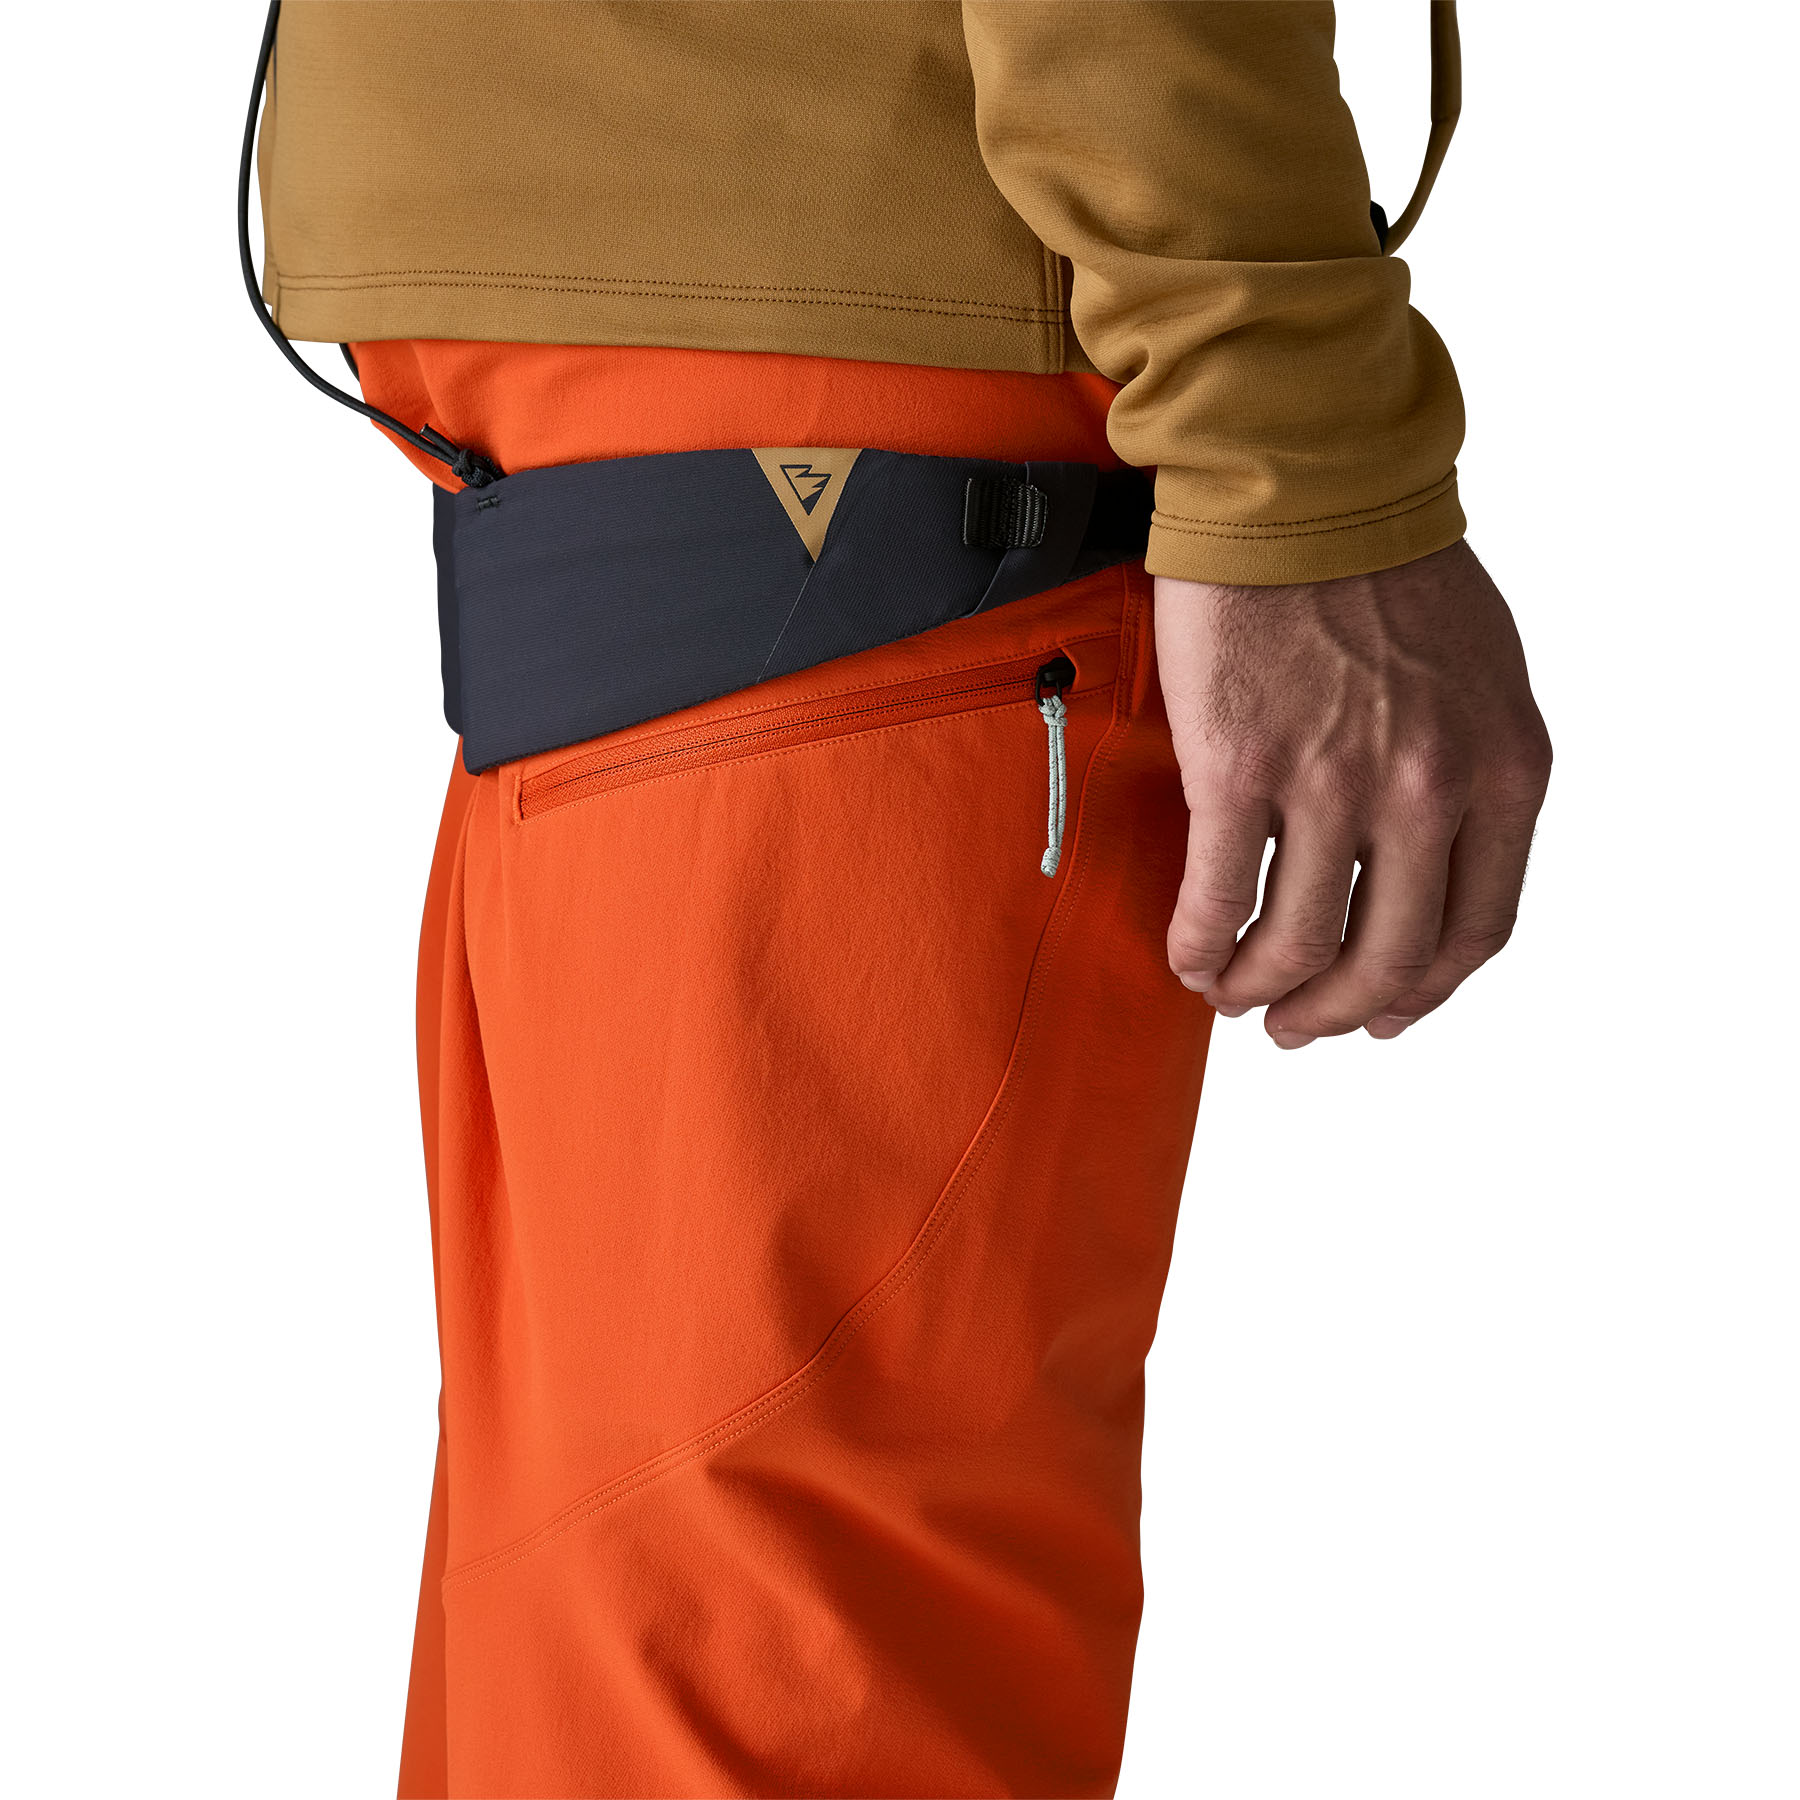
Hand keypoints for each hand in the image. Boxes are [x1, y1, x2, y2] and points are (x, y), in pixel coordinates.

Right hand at [1155, 540, 1550, 1046]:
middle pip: (1389, 960)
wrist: (1305, 486)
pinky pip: (1220, 896)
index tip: (1385, 1014)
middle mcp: (1428, 790)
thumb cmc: (1388, 568)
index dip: (1424, 994)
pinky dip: (1201, 946)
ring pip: (1301, 944)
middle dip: (1339, 1013)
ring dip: (1261, 991)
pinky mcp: (1239, 767)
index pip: (1477, 930)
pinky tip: (1189, 956)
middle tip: (1299, 1027)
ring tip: (1234, 995)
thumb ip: (1473, 772)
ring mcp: (1333, 782)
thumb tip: (1429, 858)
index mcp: (1502, 771)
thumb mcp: (1485, 676)